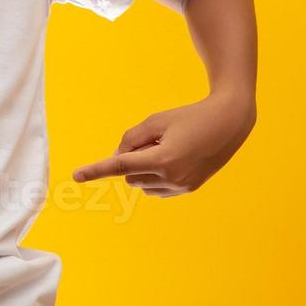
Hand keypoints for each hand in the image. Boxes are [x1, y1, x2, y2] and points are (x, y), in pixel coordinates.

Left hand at [71, 94, 255, 197]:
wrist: (229, 122)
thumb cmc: (190, 117)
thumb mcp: (156, 120)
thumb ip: (132, 138)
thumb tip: (119, 157)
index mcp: (162, 159)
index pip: (120, 166)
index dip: (96, 170)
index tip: (77, 176)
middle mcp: (171, 178)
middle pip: (129, 174)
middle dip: (132, 159)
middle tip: (152, 139)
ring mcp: (181, 187)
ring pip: (142, 183)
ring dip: (143, 168)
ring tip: (167, 147)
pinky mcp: (188, 189)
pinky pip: (157, 188)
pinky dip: (155, 176)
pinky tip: (173, 158)